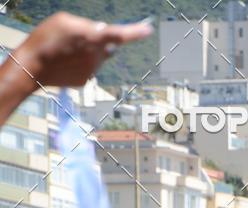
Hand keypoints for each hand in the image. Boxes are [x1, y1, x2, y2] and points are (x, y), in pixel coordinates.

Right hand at [12, 13, 153, 87]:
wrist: (32, 67)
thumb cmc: (46, 39)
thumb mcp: (64, 21)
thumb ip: (86, 25)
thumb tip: (102, 31)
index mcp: (92, 38)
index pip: (120, 34)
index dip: (135, 31)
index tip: (148, 29)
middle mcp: (96, 56)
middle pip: (107, 46)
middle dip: (100, 41)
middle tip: (79, 38)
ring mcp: (92, 71)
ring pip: (98, 58)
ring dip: (89, 52)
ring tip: (67, 50)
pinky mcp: (86, 80)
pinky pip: (90, 68)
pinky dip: (82, 63)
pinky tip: (66, 61)